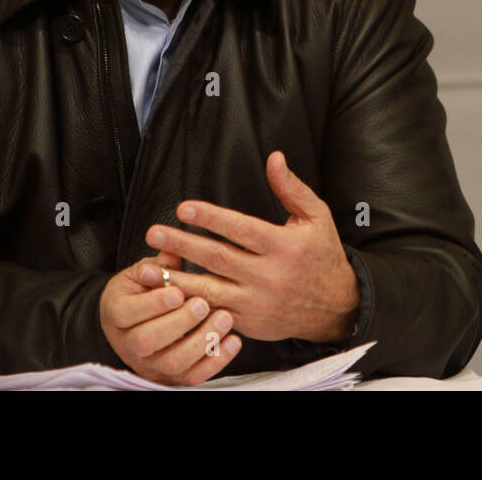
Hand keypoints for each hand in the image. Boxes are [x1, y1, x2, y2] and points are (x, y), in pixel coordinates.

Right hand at [98, 251, 242, 384]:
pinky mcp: (171, 377)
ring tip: (225, 318)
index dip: (152, 304)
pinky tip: (233, 341)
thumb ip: (160, 264)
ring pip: (172, 363)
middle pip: (147, 341)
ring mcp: (149, 364)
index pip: (126, 313)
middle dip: (179, 322)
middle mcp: (128, 344)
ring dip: (201, 341)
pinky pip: (192, 377)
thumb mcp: (144, 272)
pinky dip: (215, 361)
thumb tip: (171, 252)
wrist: (138, 321)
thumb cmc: (143, 290)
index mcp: (116, 313)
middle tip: (203, 304)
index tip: (178, 292)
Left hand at [146, 150, 360, 343]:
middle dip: (183, 246)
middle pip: (219, 259)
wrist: (334, 307)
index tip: (183, 208)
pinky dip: (189, 307)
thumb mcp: (316, 216)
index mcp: (284, 247)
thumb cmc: (321, 254)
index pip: (241, 230)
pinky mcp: (249, 323)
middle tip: (154, 233)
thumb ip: (292, 188)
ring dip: (177, 280)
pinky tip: (166, 298)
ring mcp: (258, 303)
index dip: (211, 218)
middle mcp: (269, 276)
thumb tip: (274, 158)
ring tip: (147, 269)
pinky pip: (214, 315)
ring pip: (210, 291)